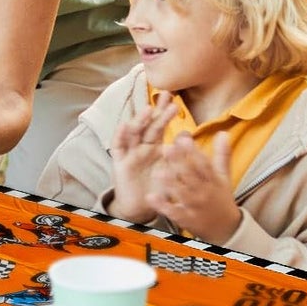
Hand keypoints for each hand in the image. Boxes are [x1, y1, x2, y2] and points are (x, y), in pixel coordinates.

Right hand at [110, 94, 178, 220]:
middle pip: (149, 125)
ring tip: (148, 109)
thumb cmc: (157, 188)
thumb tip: (188, 134)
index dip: (166, 113)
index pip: (161, 126)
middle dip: (156, 111)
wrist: (141, 209)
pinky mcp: (120, 163)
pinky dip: (120, 136)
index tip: (175, 100)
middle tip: (166, 96)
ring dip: (140, 120)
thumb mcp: (171, 171)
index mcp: (156, 146)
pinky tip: (124, 125)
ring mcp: (130, 153)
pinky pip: (118, 147)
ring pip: (134, 133)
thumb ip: (178, 155)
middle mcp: (142, 146)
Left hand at [149, 132, 242, 242]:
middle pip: (191, 177)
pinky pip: (173, 212)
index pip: (204, 164)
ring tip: (158, 171)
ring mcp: (194, 207)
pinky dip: (162, 205)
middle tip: (166, 148)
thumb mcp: (224, 177)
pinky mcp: (185, 219)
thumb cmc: (221, 198)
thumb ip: (222, 155)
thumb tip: (223, 133)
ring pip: (181, 193)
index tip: (183, 138)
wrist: (226, 229)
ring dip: (170, 183)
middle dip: (179, 163)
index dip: (194, 151)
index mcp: (213, 181)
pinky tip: (151, 197)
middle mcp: (204, 193)